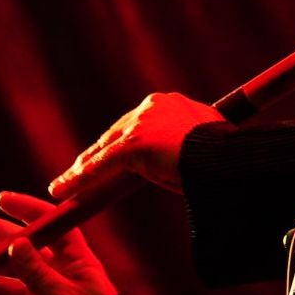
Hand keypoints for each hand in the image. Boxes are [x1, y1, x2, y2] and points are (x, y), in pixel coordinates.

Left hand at [48, 91, 222, 202]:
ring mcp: (141, 125)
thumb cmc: (226, 154)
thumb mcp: (205, 143)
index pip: (134, 125)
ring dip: (81, 170)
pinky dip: (79, 180)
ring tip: (63, 185)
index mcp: (169, 103)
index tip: (111, 157)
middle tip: (80, 172)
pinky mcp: (134, 144)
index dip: (118, 143)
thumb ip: (188, 144)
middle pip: (114, 135)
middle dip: (95, 155)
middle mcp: (151, 107)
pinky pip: (101, 166)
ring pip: (103, 150)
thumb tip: (189, 162)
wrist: (232, 157)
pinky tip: (62, 190)